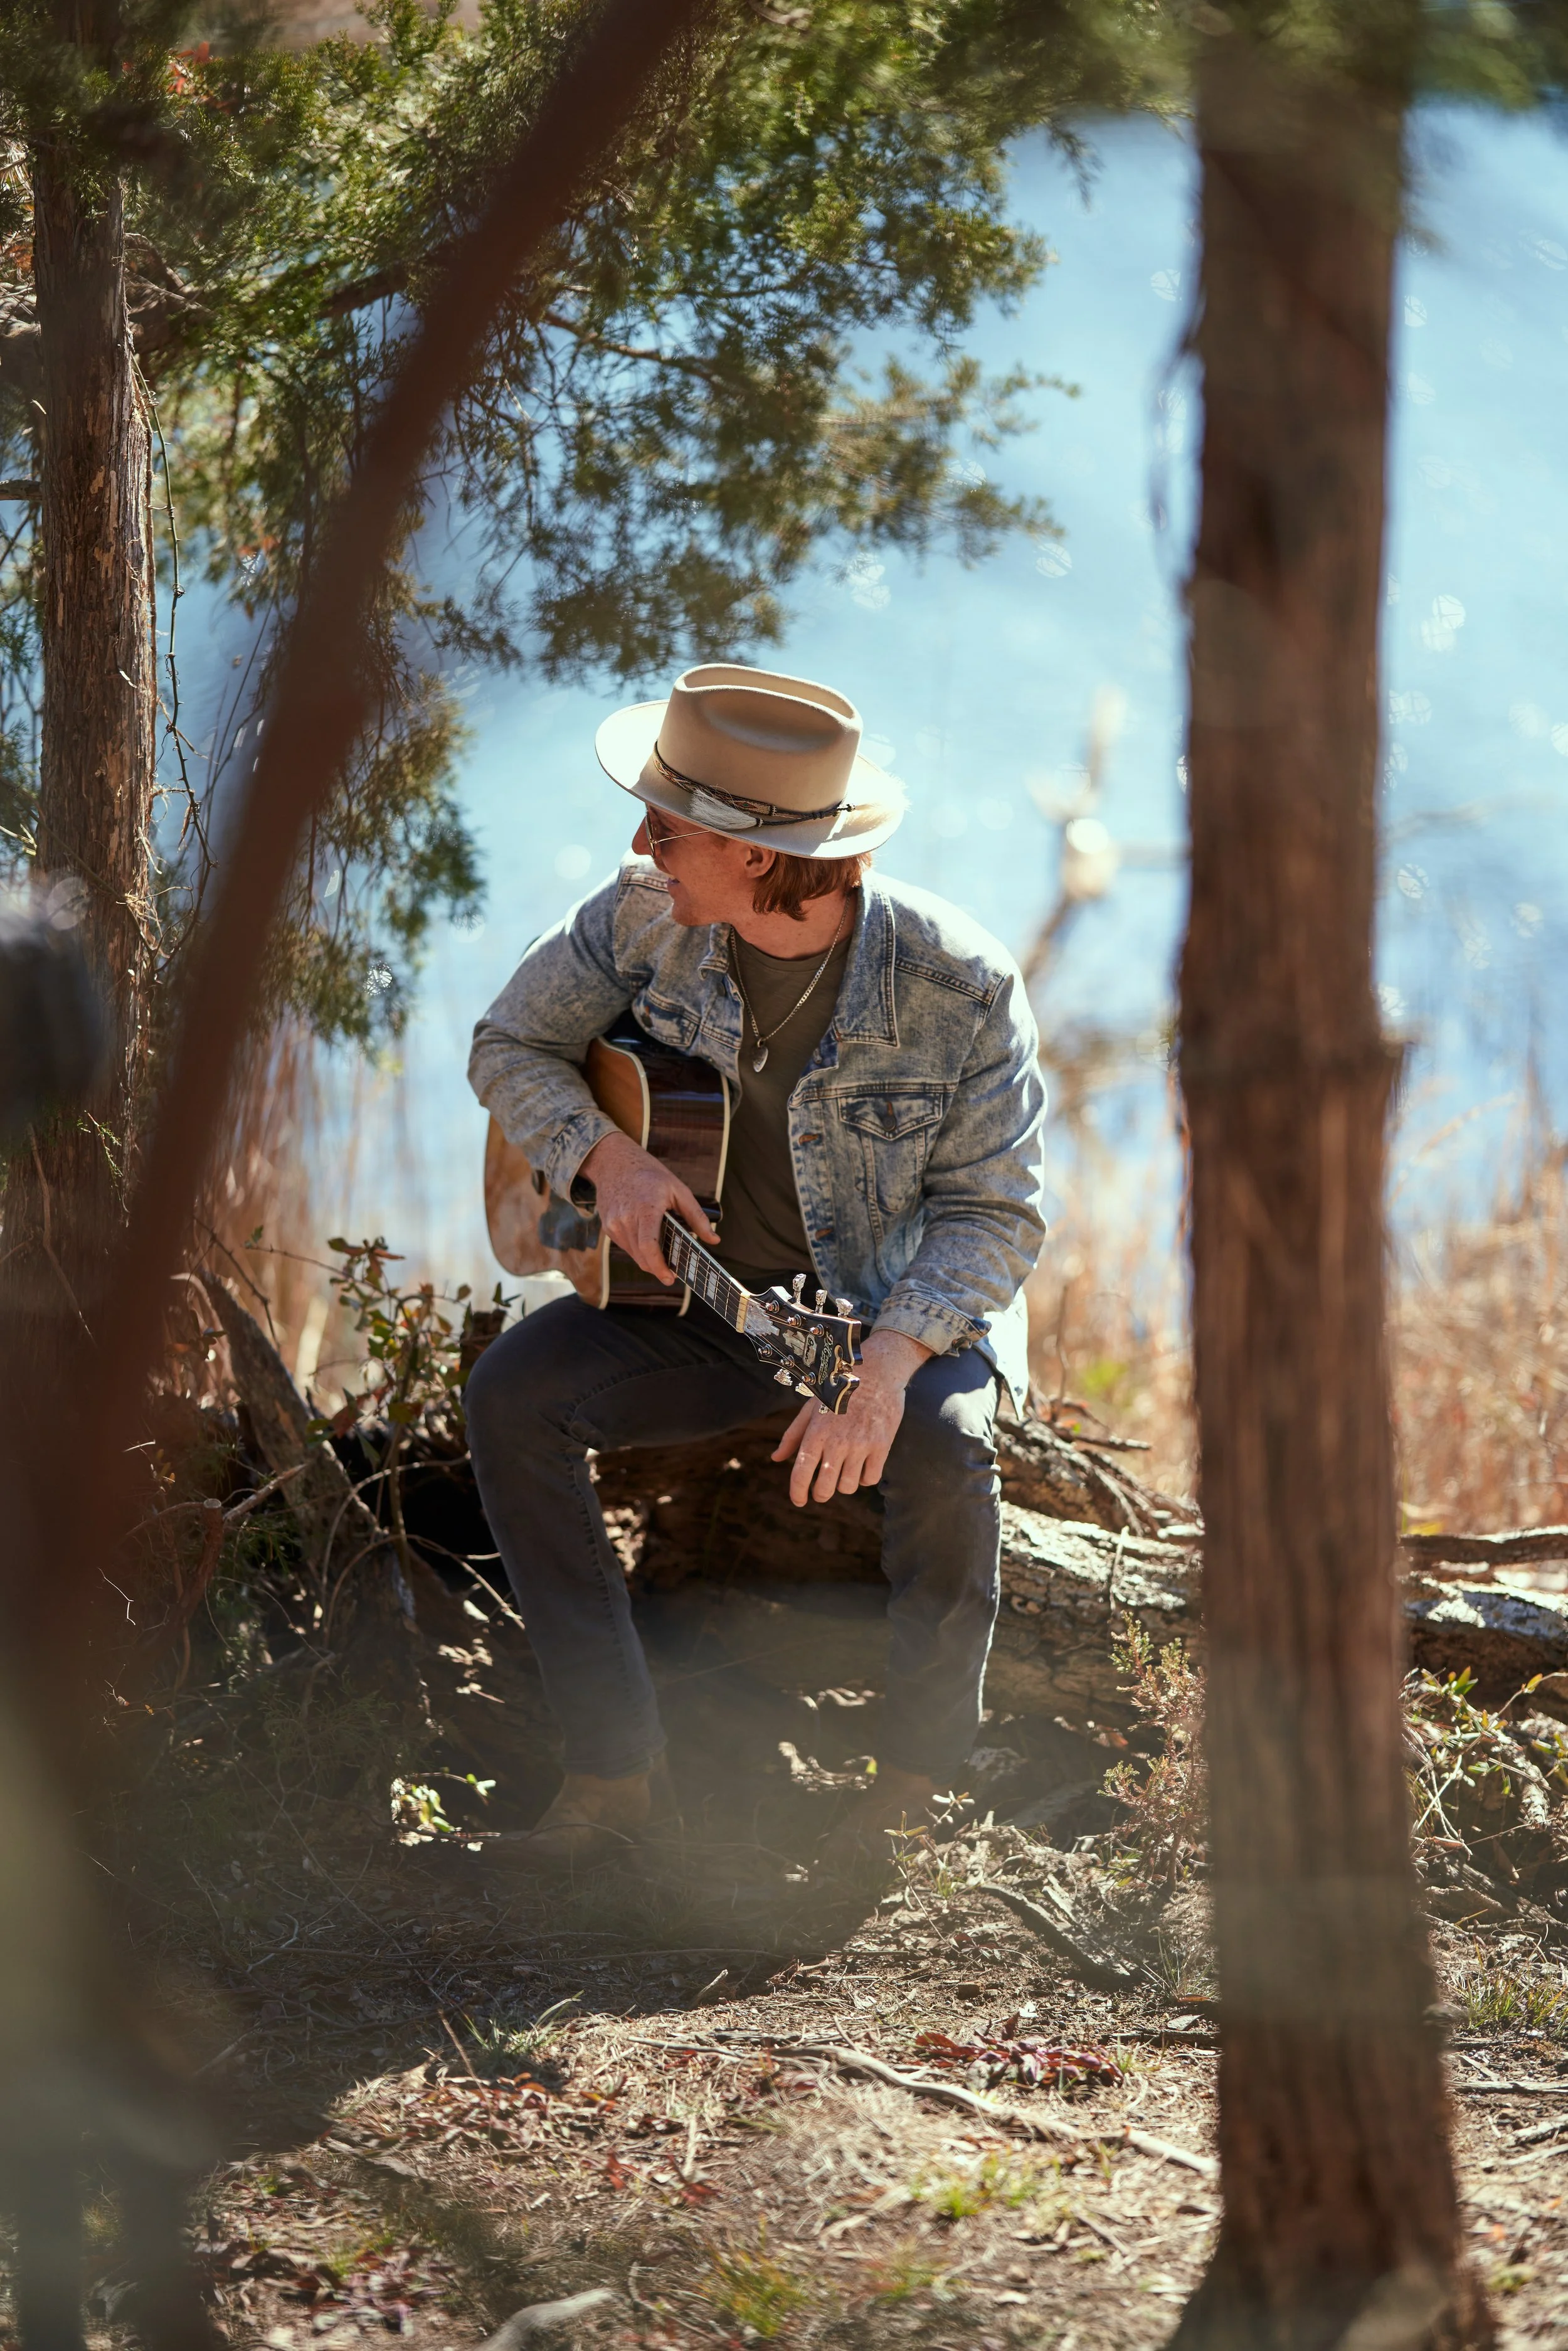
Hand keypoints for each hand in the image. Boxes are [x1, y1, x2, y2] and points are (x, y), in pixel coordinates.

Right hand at [579, 1128, 718, 1284]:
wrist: (614, 1162)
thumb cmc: (649, 1174)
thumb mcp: (678, 1190)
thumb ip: (697, 1217)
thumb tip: (714, 1240)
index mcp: (645, 1208)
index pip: (649, 1246)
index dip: (659, 1266)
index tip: (671, 1278)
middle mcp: (625, 1219)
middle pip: (642, 1256)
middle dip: (658, 1268)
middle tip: (673, 1273)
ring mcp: (613, 1224)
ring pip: (634, 1255)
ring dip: (649, 1260)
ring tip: (664, 1255)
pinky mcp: (608, 1228)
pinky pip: (626, 1247)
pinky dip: (639, 1250)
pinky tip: (649, 1241)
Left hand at [772, 1329, 931, 1505]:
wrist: (877, 1371)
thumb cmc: (838, 1389)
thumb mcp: (810, 1408)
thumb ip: (792, 1436)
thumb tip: (775, 1458)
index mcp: (816, 1432)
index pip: (801, 1472)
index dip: (797, 1492)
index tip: (798, 1501)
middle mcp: (837, 1442)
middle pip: (825, 1488)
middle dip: (820, 1494)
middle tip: (821, 1490)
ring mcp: (861, 1445)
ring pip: (848, 1487)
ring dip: (843, 1485)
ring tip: (843, 1473)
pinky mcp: (881, 1446)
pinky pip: (870, 1479)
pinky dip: (864, 1478)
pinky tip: (862, 1467)